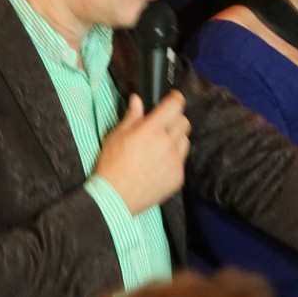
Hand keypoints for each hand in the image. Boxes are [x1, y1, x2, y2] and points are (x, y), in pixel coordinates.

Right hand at [93, 90, 190, 213]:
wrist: (115, 198)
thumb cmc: (111, 165)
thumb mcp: (116, 137)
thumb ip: (131, 117)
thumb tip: (137, 100)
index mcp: (151, 131)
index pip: (174, 106)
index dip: (176, 99)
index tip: (174, 98)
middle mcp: (167, 144)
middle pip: (184, 122)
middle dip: (175, 120)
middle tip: (163, 125)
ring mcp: (175, 162)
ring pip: (185, 141)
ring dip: (177, 139)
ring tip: (161, 146)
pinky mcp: (178, 177)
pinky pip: (182, 161)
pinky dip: (174, 158)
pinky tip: (160, 164)